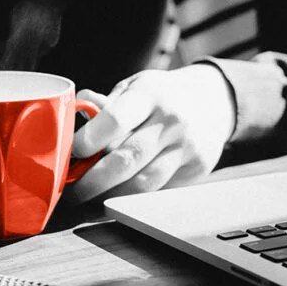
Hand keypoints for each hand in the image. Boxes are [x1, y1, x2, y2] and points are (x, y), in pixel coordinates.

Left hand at [69, 65, 235, 201]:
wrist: (214, 101)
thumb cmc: (162, 95)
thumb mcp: (136, 87)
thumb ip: (107, 104)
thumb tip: (77, 112)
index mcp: (150, 93)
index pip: (117, 118)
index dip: (91, 138)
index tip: (72, 152)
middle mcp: (171, 120)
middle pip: (127, 158)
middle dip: (94, 180)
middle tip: (72, 191)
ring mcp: (186, 147)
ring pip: (143, 182)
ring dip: (111, 194)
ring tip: (89, 198)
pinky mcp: (195, 169)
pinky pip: (158, 190)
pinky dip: (132, 196)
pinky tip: (114, 196)